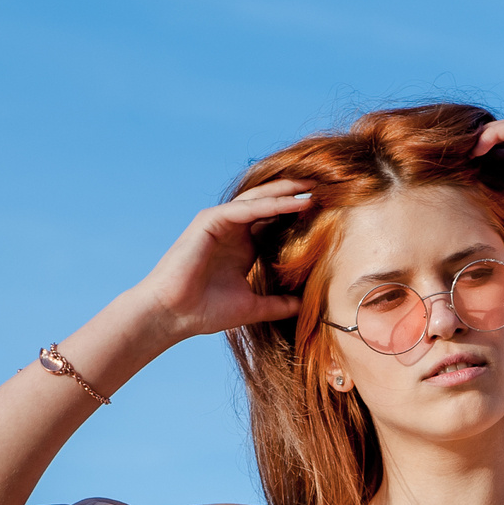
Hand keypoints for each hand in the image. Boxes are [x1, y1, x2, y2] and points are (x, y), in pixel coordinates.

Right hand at [131, 181, 312, 340]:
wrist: (172, 316)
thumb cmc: (205, 312)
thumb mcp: (253, 308)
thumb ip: (279, 304)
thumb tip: (307, 307)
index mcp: (243, 246)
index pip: (276, 222)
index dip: (300, 216)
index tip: (331, 213)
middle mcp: (232, 229)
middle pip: (271, 204)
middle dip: (297, 196)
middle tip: (328, 189)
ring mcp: (221, 221)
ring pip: (260, 200)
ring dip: (288, 193)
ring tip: (315, 188)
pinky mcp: (210, 220)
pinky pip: (247, 208)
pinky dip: (272, 204)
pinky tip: (295, 202)